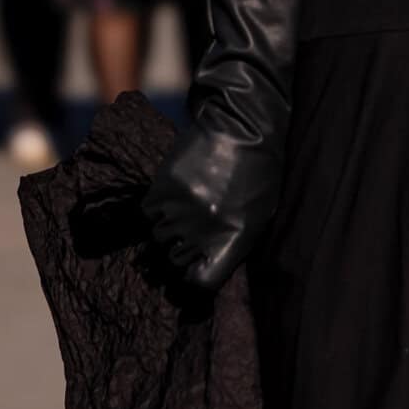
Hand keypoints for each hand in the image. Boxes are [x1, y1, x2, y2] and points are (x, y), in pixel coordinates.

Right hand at [142, 127, 279, 293]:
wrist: (243, 127)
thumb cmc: (260, 173)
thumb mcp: (259, 216)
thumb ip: (233, 244)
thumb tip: (205, 266)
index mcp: (234, 239)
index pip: (200, 281)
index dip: (194, 280)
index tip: (193, 272)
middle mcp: (205, 229)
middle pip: (174, 261)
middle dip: (178, 253)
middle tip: (186, 238)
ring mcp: (182, 208)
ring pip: (158, 236)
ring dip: (166, 228)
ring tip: (182, 211)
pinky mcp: (164, 187)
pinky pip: (148, 212)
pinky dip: (156, 208)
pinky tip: (172, 196)